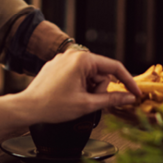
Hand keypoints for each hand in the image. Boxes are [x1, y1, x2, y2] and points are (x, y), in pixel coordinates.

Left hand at [22, 50, 140, 123]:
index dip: (127, 82)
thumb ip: (111, 99)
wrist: (27, 107)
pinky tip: (69, 96)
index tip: (135, 93)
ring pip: (89, 75)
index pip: (114, 67)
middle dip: (99, 88)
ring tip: (76, 100)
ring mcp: (64, 59)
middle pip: (101, 72)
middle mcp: (73, 55)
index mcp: (83, 60)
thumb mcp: (87, 104)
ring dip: (89, 88)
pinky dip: (79, 86)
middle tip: (89, 102)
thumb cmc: (53, 106)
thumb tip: (128, 97)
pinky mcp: (57, 66)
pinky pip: (77, 74)